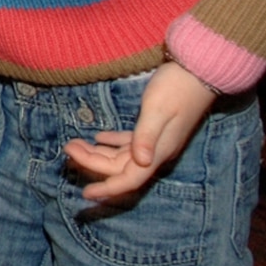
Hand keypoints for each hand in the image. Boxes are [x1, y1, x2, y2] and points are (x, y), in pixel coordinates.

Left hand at [62, 61, 217, 202]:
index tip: (85, 194)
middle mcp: (156, 151)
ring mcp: (156, 140)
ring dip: (97, 152)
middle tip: (67, 148)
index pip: (130, 178)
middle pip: (119, 166)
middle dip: (91, 161)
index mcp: (158, 151)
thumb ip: (147, 136)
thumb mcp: (158, 110)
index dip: (108, 188)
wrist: (199, 71)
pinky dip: (112, 142)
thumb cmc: (177, 88)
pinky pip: (129, 142)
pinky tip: (97, 137)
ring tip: (74, 142)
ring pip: (121, 155)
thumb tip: (141, 163)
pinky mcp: (154, 128)